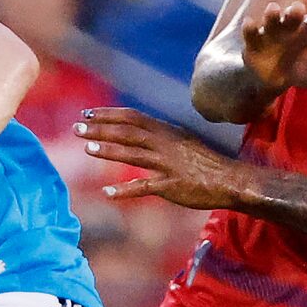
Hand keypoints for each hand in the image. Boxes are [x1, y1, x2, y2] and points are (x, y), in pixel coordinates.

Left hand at [75, 108, 249, 211]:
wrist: (229, 180)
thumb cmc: (204, 162)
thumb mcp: (182, 141)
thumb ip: (159, 137)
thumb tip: (138, 133)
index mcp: (166, 131)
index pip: (132, 117)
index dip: (108, 114)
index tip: (88, 113)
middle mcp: (164, 144)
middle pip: (128, 132)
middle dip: (101, 128)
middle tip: (77, 128)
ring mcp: (167, 164)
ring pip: (132, 154)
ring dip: (108, 150)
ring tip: (87, 148)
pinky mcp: (171, 186)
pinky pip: (144, 187)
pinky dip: (125, 191)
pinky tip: (107, 193)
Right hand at [241, 4, 306, 94]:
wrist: (276, 81)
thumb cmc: (304, 70)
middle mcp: (291, 26)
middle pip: (294, 15)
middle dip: (295, 12)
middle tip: (298, 9)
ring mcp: (272, 32)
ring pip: (271, 19)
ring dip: (272, 14)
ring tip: (272, 9)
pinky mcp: (254, 43)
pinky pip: (251, 33)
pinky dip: (249, 28)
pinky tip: (249, 22)